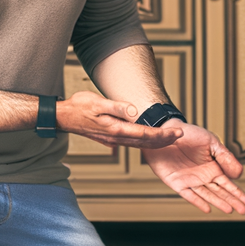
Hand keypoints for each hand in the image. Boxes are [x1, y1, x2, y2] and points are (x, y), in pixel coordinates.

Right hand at [56, 90, 180, 148]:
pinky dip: (145, 142)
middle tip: (180, 136)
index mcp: (116, 129)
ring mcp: (114, 139)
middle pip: (146, 142)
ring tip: (170, 139)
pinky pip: (133, 142)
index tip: (177, 132)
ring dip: (156, 142)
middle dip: (165, 140)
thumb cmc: (79, 107)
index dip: (163, 134)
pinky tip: (150, 140)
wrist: (64, 117)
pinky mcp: (111, 138)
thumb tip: (134, 110)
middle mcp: (117, 137)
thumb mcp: (97, 102)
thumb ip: (116, 106)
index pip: (145, 133)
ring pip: (140, 144)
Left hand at [142, 122, 244, 213]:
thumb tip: (239, 174)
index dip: (239, 194)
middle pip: (221, 192)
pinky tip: (207, 208)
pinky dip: (198, 202)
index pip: (229, 184)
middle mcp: (203, 177)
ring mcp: (191, 181)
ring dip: (219, 202)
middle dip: (233, 201)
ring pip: (208, 195)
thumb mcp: (211, 142)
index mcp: (213, 168)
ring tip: (230, 210)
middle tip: (244, 211)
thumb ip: (225, 157)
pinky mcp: (177, 183)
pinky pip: (189, 194)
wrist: (165, 132)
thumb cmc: (189, 134)